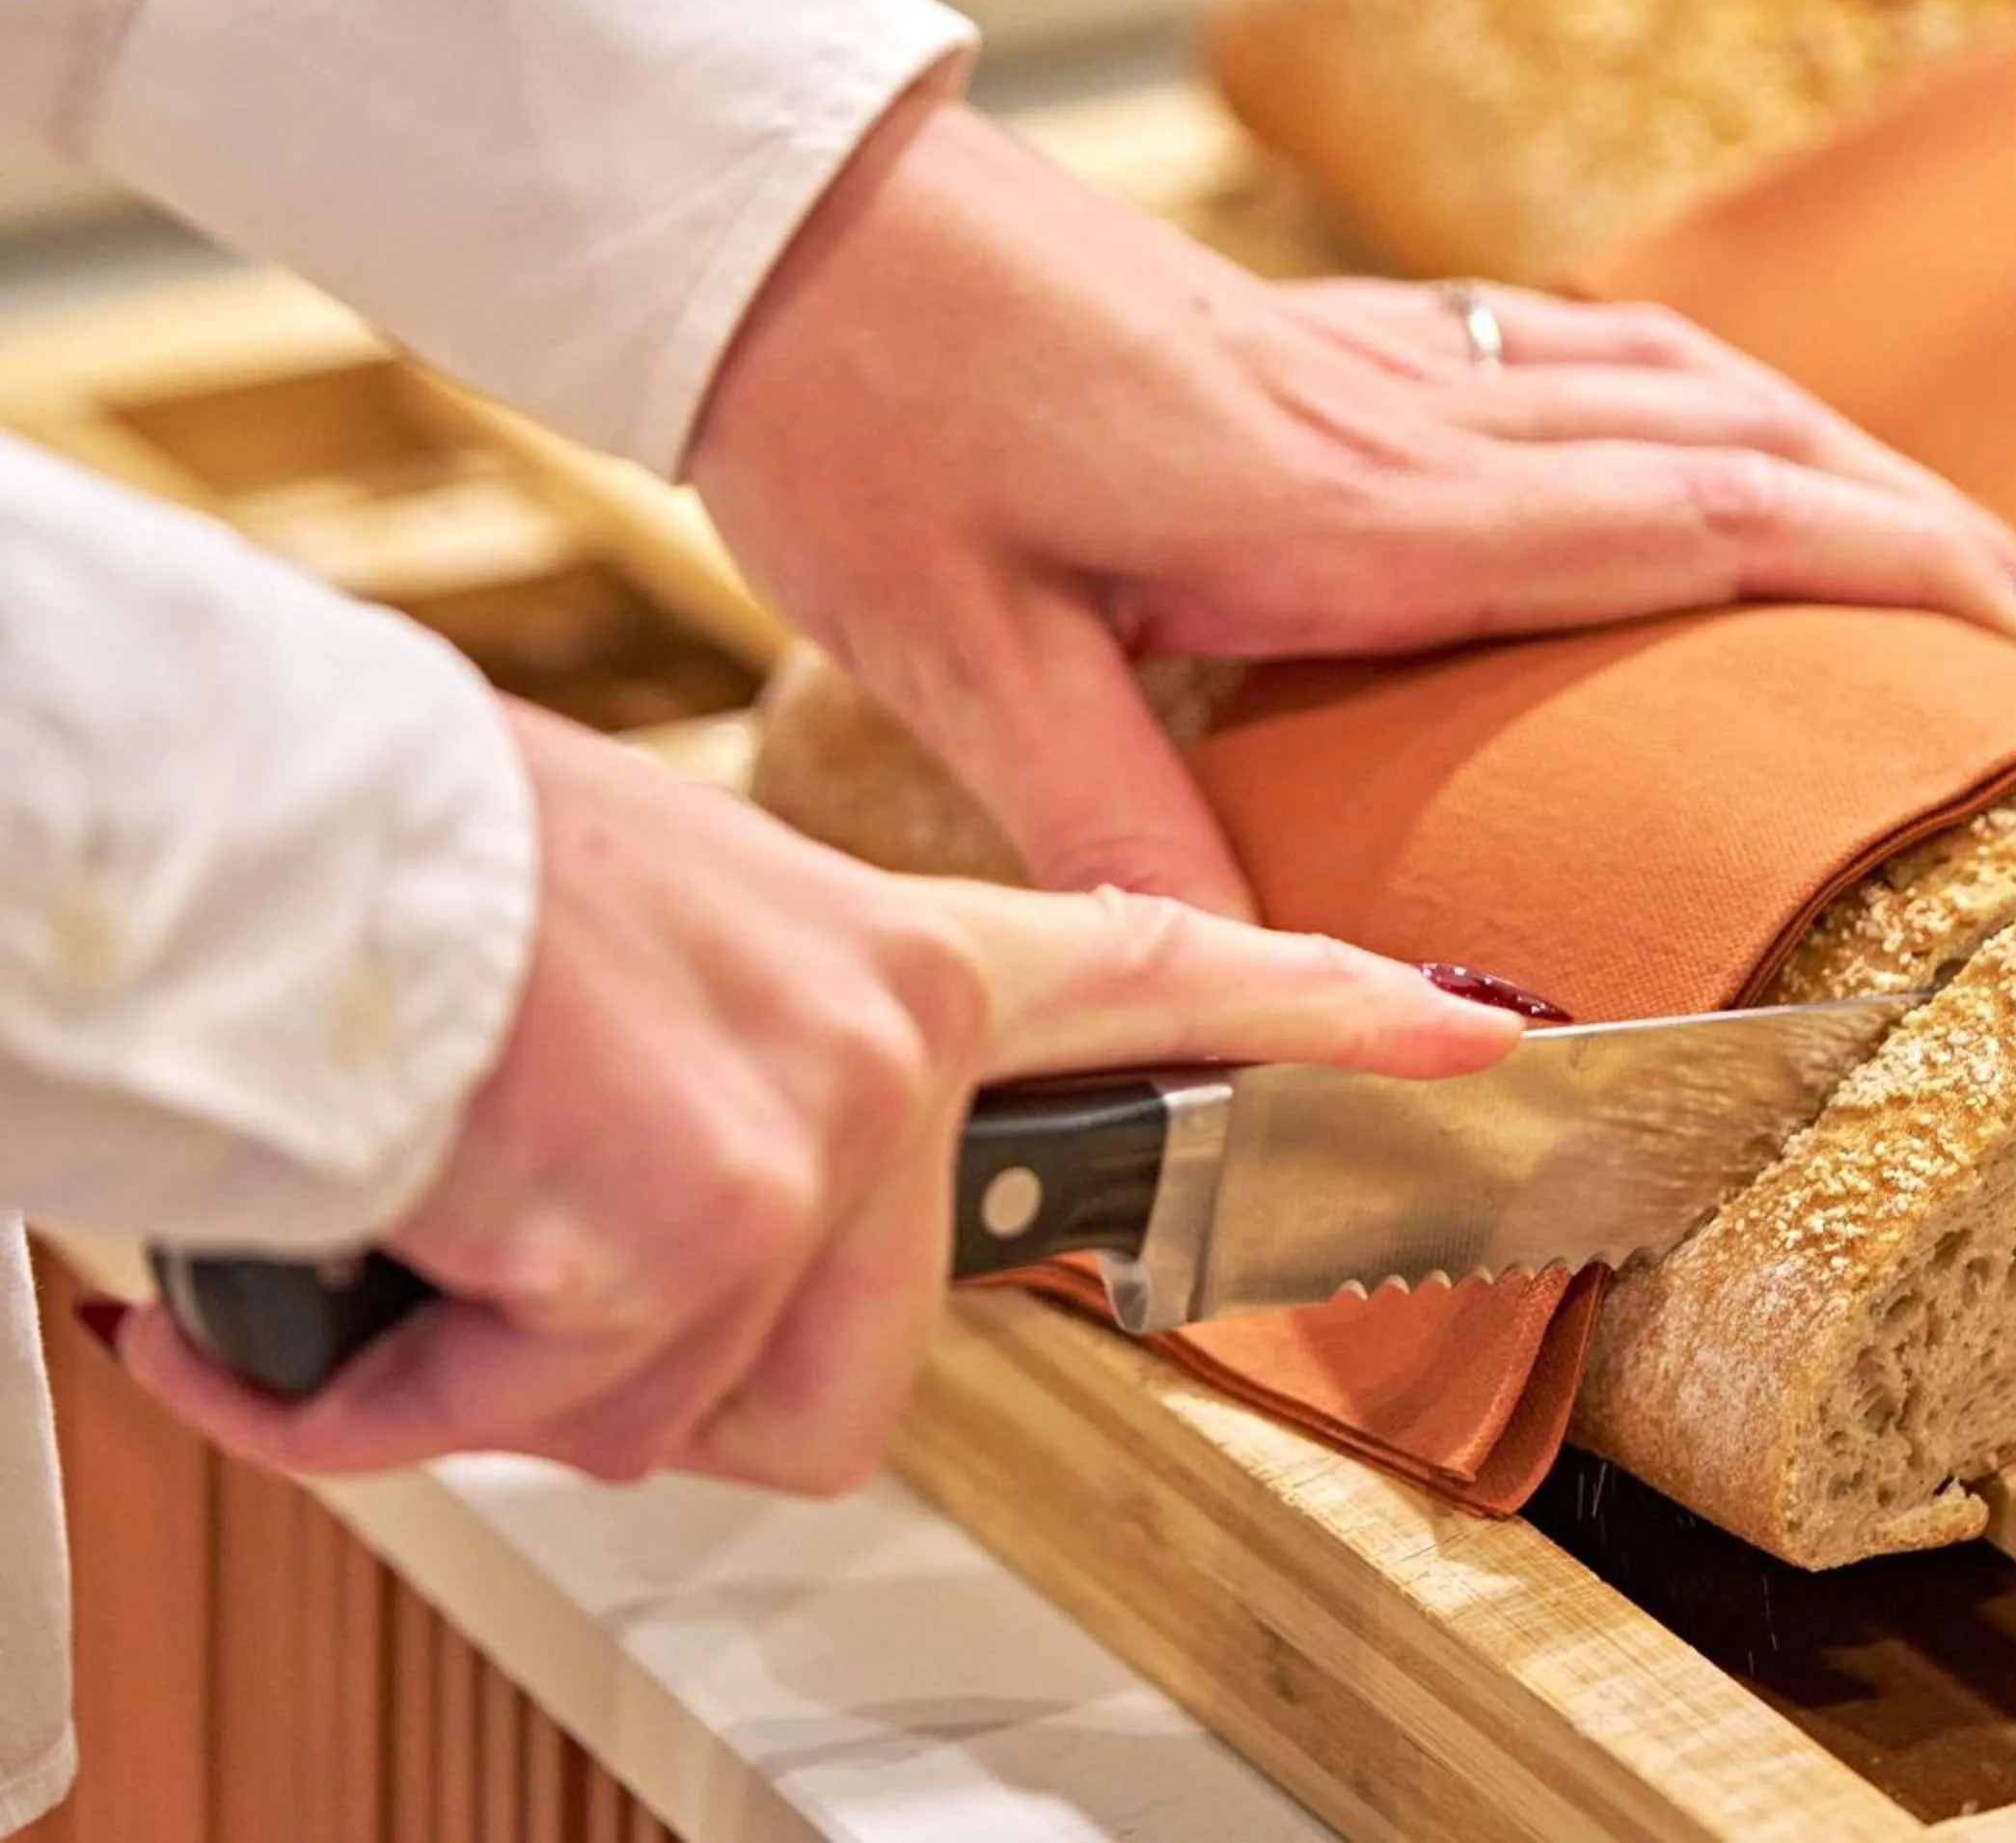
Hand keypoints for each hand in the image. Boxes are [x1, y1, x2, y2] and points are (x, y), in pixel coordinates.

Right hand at [109, 699, 1522, 1492]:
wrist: (281, 852)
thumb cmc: (440, 887)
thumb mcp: (674, 944)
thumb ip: (777, 1073)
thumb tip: (742, 1234)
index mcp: (901, 953)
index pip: (1173, 972)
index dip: (1330, 1016)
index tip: (1477, 1034)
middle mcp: (891, 1039)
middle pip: (862, 1373)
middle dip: (682, 1375)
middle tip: (554, 1254)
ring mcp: (813, 1133)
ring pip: (699, 1414)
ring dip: (536, 1373)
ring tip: (458, 1216)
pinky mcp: (707, 1217)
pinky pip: (554, 1419)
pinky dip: (403, 1394)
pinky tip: (364, 1270)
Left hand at [688, 84, 2015, 920]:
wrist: (796, 234)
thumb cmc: (871, 432)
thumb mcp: (979, 668)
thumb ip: (1149, 840)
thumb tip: (1310, 1004)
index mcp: (1355, 505)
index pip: (1692, 526)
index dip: (1886, 579)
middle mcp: (1411, 416)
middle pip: (1739, 445)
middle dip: (1923, 528)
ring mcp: (1384, 359)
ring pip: (1678, 386)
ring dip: (1839, 456)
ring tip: (1952, 545)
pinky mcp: (1335, 340)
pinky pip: (1582, 354)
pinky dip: (1704, 401)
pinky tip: (1720, 439)